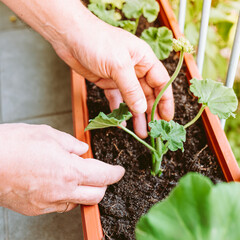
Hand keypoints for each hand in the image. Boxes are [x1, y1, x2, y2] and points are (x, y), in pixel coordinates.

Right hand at [0, 124, 124, 215]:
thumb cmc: (13, 145)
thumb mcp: (49, 135)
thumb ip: (71, 144)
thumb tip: (82, 150)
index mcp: (69, 170)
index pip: (103, 176)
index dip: (115, 173)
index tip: (119, 171)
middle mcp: (62, 191)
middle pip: (96, 195)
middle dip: (103, 184)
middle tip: (99, 173)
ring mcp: (48, 203)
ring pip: (78, 202)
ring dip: (84, 191)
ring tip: (76, 176)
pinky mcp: (35, 209)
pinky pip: (59, 205)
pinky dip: (66, 195)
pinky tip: (58, 183)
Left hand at [58, 12, 173, 138]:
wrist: (69, 36)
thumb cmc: (96, 41)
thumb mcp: (118, 65)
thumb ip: (131, 88)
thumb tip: (142, 109)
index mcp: (144, 59)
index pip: (161, 82)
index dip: (166, 101)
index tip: (167, 117)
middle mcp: (135, 69)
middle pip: (148, 94)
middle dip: (151, 112)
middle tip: (153, 130)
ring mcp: (121, 77)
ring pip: (133, 99)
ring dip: (137, 115)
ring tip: (141, 132)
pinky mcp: (107, 82)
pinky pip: (117, 99)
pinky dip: (119, 110)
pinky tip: (122, 123)